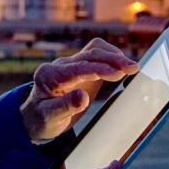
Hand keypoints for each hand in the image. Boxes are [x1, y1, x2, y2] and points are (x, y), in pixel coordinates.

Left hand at [20, 38, 138, 141]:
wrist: (36, 117)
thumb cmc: (42, 119)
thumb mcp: (49, 118)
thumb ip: (64, 107)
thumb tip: (82, 97)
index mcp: (49, 75)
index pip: (77, 67)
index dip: (99, 69)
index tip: (118, 73)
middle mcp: (60, 65)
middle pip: (89, 54)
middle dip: (112, 59)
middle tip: (133, 68)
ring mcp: (71, 64)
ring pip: (94, 50)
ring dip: (113, 55)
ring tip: (132, 67)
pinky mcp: (81, 68)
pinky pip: (97, 56)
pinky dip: (112, 58)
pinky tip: (124, 67)